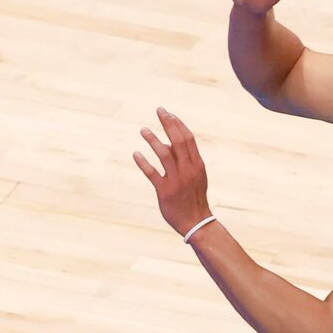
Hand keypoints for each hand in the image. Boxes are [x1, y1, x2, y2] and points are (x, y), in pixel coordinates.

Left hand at [133, 108, 210, 236]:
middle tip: (158, 111)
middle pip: (177, 141)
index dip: (177, 124)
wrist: (196, 222)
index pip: (188, 139)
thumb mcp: (195, 175)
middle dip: (168, 124)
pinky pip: (152, 173)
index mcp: (197, 164)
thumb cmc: (194, 196)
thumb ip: (184, 159)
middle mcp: (188, 170)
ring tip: (143, 129)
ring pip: (164, 154)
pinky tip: (135, 153)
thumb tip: (168, 142)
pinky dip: (143, 162)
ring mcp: (176, 180)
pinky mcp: (165, 191)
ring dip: (152, 140)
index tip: (168, 113)